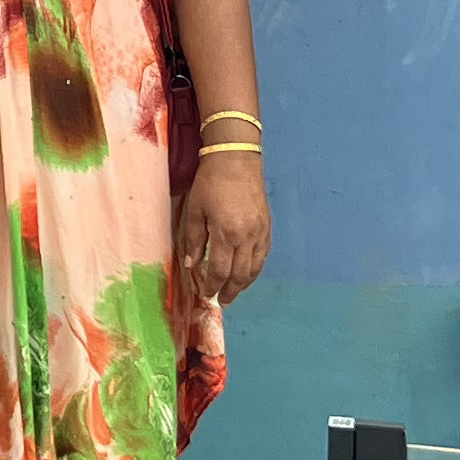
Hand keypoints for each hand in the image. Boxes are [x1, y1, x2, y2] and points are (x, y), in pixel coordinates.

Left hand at [176, 153, 269, 311]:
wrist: (237, 159)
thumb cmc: (210, 182)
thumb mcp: (195, 210)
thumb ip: (193, 239)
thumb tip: (192, 265)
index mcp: (226, 234)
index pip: (220, 270)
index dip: (213, 286)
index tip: (206, 294)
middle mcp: (247, 237)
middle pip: (241, 274)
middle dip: (230, 291)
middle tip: (222, 301)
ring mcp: (261, 233)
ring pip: (255, 268)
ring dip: (244, 284)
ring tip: (234, 291)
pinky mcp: (268, 227)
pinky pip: (264, 255)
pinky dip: (255, 269)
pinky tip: (247, 272)